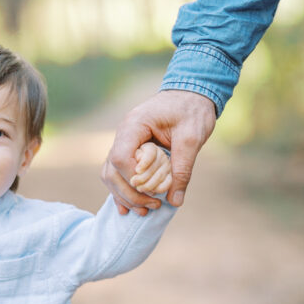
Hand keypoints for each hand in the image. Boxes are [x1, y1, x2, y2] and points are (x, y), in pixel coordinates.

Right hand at [102, 89, 216, 213]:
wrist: (192, 93)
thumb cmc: (192, 110)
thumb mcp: (192, 138)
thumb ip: (182, 169)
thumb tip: (175, 200)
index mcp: (134, 125)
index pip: (120, 158)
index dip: (132, 179)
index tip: (152, 191)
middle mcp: (123, 134)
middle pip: (111, 171)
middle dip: (129, 193)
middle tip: (152, 206)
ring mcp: (124, 142)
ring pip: (111, 175)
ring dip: (125, 196)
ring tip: (145, 210)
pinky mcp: (130, 151)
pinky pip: (119, 174)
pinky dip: (123, 191)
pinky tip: (129, 208)